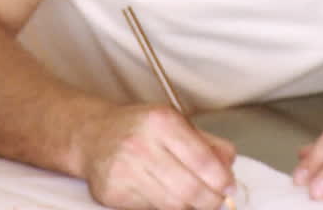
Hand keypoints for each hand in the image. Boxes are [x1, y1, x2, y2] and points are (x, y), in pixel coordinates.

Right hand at [77, 103, 236, 209]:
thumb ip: (208, 144)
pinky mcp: (113, 192)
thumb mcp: (175, 123)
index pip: (204, 161)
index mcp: (161, 121)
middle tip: (215, 200)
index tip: (228, 187)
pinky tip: (161, 194)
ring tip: (190, 198)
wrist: (93, 135)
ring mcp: (124, 170)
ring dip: (189, 207)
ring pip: (173, 205)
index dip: (223, 181)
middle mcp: (140, 144)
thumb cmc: (138, 129)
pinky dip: (162, 208)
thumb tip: (229, 169)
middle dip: (210, 201)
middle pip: (191, 189)